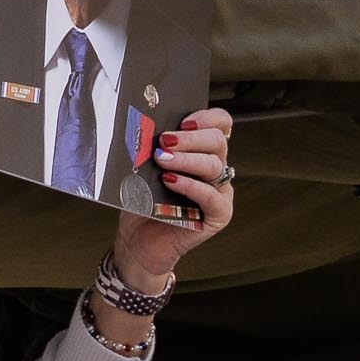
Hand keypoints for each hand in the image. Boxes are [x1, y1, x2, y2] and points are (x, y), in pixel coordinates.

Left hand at [111, 106, 234, 291]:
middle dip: (190, 138)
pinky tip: (171, 181)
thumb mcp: (145, 167)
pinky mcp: (218, 215)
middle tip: (165, 140)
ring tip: (162, 159)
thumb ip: (154, 147)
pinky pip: (212, 196)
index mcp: (202, 151)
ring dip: (186, 158)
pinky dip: (191, 186)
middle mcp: (216, 169)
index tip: (183, 120)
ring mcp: (219, 192)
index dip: (207, 117)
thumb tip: (145, 126)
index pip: (221, 124)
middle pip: (218, 141)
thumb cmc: (142, 202)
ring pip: (214, 164)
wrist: (138, 242)